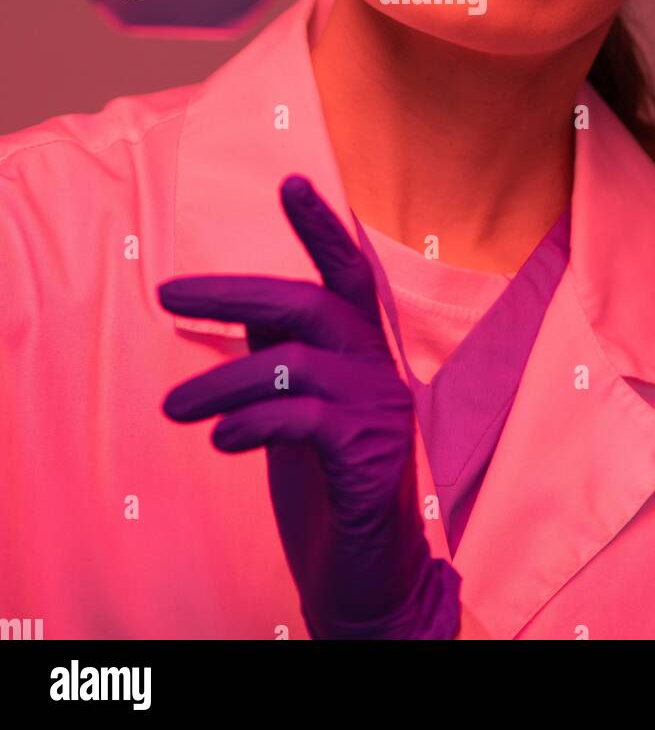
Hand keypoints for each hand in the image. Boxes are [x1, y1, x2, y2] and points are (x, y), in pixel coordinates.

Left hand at [158, 174, 461, 639]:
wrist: (369, 580)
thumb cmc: (326, 489)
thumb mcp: (296, 411)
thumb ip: (283, 355)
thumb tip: (245, 302)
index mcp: (364, 354)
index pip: (348, 274)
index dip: (321, 226)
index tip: (291, 179)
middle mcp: (382, 372)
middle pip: (313, 302)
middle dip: (236, 289)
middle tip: (167, 292)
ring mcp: (383, 413)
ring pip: (295, 362)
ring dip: (221, 381)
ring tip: (172, 409)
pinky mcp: (372, 459)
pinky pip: (304, 418)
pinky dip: (253, 422)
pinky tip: (222, 441)